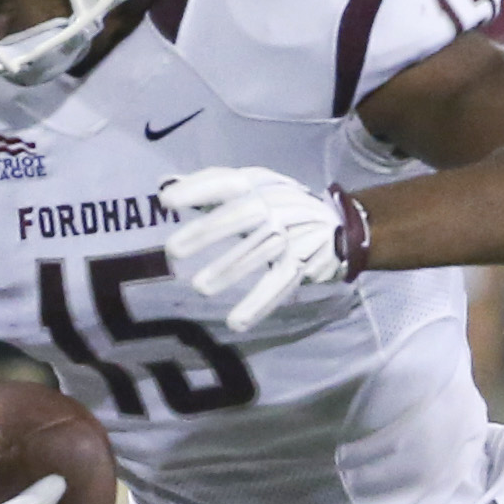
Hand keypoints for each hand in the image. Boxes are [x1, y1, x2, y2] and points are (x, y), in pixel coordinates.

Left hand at [160, 167, 370, 330]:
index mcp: (258, 183)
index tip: (168, 202)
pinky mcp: (303, 262)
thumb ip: (209, 189)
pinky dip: (258, 304)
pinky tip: (236, 322)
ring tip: (200, 287)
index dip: (199, 189)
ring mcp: (292, 233)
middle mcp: (276, 203)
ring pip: (260, 251)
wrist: (338, 227)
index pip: (226, 181)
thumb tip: (166, 186)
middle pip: (243, 214)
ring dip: (230, 270)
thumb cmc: (278, 208)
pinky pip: (279, 283)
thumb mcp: (249, 190)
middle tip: (173, 251)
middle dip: (207, 231)